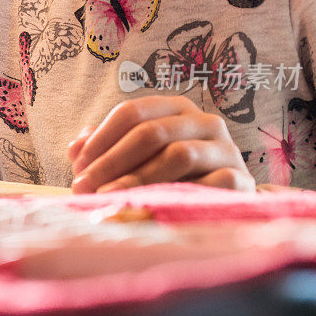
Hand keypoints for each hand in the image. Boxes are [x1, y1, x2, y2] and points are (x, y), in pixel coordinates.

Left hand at [67, 96, 253, 193]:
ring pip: (178, 155)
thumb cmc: (169, 177)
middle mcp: (204, 122)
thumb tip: (74, 149)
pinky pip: (209, 184)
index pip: (133, 111)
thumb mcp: (136, 158)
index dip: (101, 137)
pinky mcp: (241, 180)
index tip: (78, 165)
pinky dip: (177, 194)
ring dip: (137, 178)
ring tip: (108, 197)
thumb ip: (105, 148)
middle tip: (84, 186)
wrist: (223, 205)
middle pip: (151, 132)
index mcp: (176, 109)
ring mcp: (226, 149)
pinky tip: (152, 207)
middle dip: (112, 160)